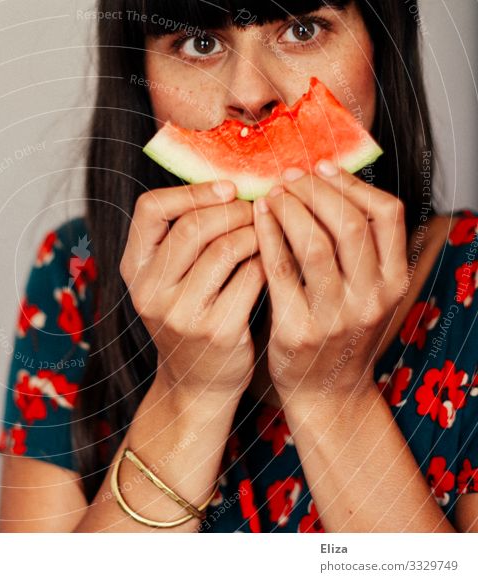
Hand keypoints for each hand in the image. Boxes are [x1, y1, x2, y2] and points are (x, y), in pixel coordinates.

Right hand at [120, 180, 266, 399]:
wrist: (196, 384)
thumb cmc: (190, 317)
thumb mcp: (168, 280)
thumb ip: (181, 238)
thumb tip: (228, 182)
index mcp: (133, 270)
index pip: (150, 209)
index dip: (192, 191)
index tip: (227, 189)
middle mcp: (149, 291)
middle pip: (193, 226)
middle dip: (233, 210)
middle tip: (257, 209)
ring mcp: (181, 314)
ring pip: (226, 248)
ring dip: (256, 233)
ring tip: (267, 233)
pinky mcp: (217, 331)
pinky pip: (251, 277)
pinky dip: (267, 262)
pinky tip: (272, 263)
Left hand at [253, 160, 408, 403]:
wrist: (323, 391)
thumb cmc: (338, 331)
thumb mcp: (365, 292)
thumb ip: (358, 250)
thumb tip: (328, 185)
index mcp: (394, 282)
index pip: (387, 215)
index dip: (353, 184)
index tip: (322, 168)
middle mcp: (372, 298)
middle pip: (349, 224)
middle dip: (316, 191)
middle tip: (289, 177)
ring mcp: (336, 316)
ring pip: (315, 245)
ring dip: (290, 210)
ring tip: (271, 193)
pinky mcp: (298, 330)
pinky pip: (280, 271)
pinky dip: (267, 237)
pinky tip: (257, 219)